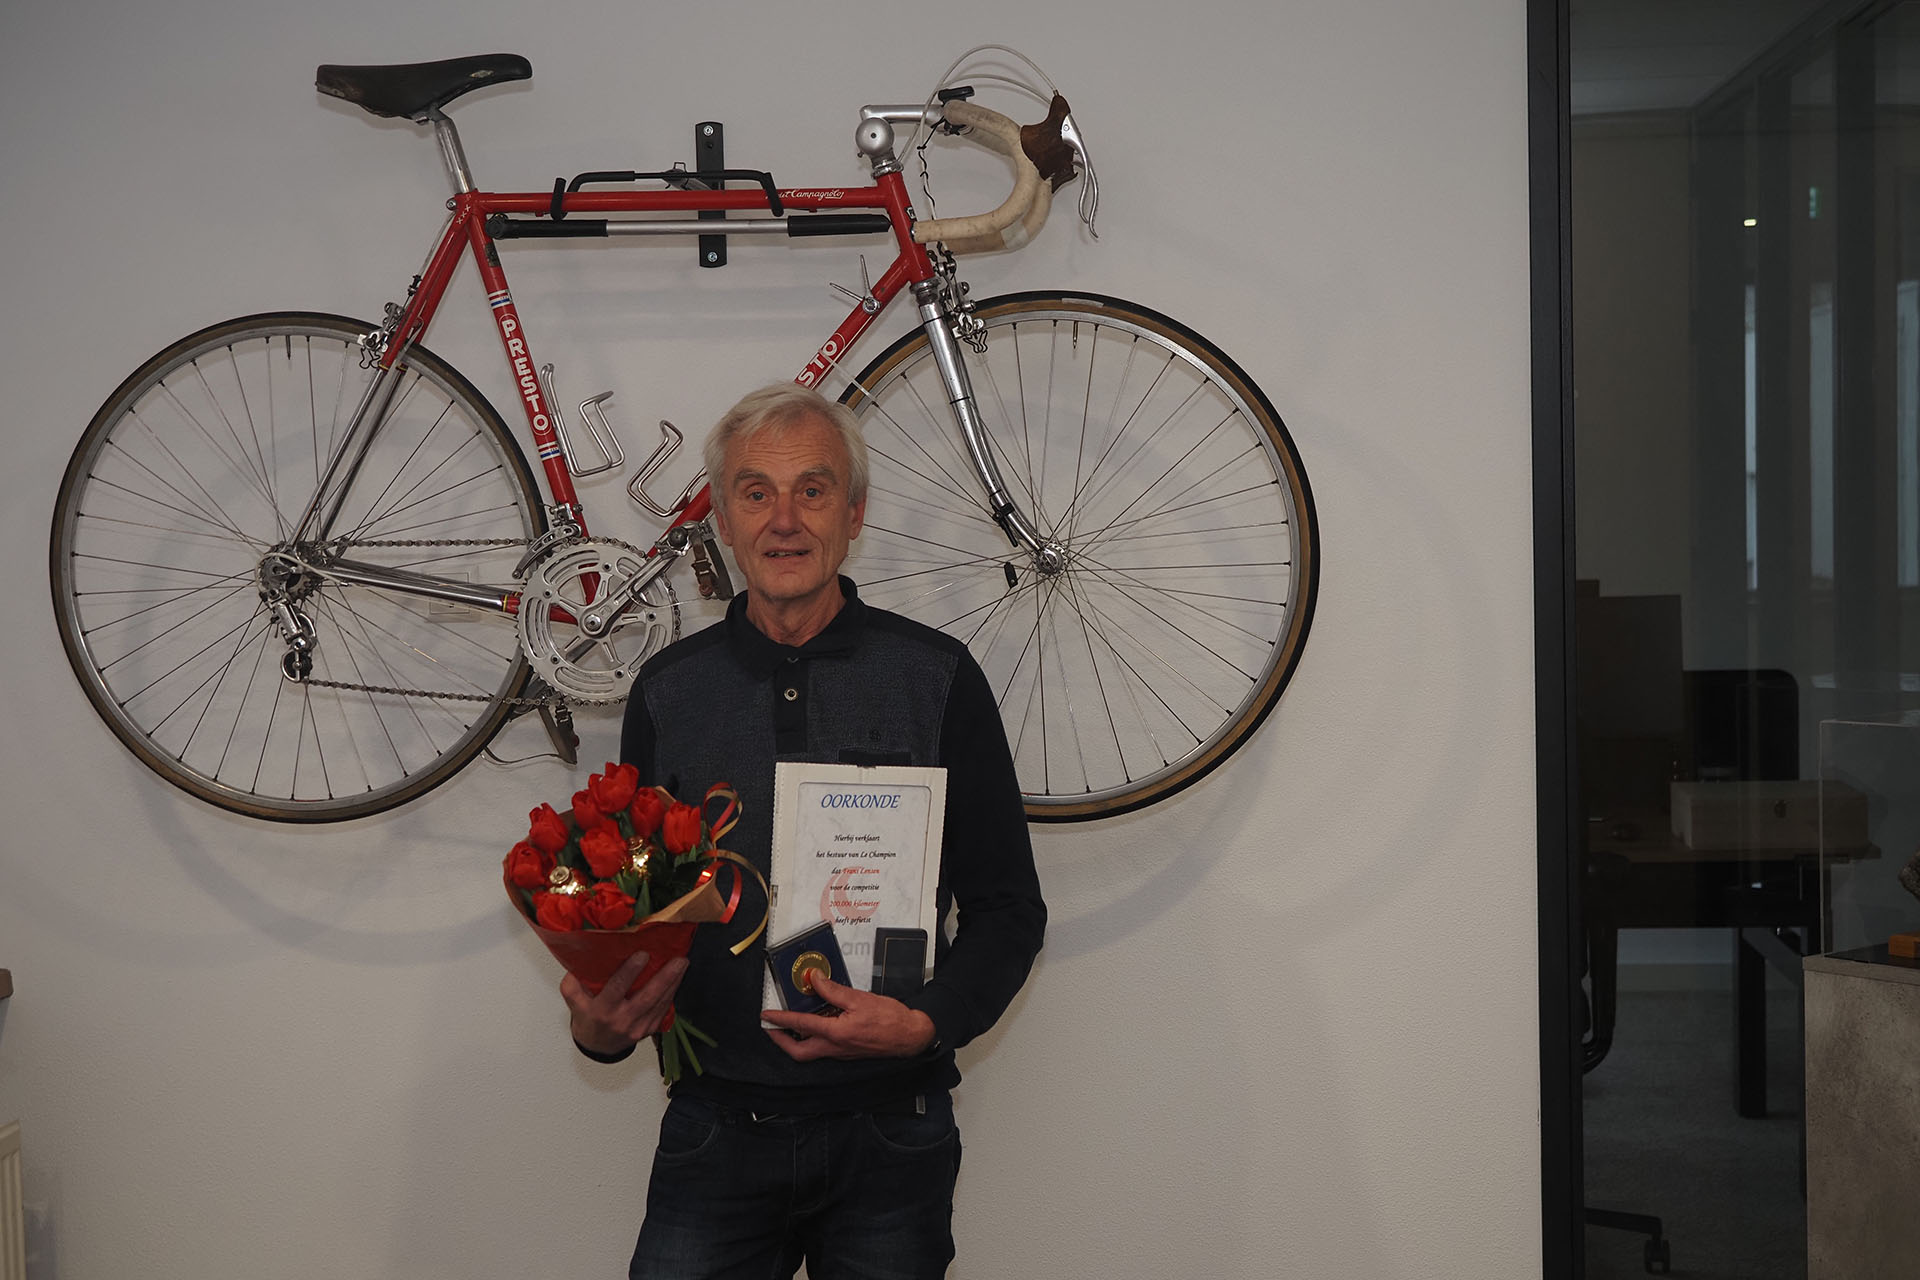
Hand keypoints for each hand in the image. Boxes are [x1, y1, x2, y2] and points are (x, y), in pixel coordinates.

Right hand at [561, 951, 688, 1056]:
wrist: (597, 1046)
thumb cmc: (587, 1017)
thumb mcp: (574, 1000)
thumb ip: (573, 982)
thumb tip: (582, 957)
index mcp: (601, 1010)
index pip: (617, 989)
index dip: (630, 971)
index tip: (643, 954)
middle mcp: (621, 1020)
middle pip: (646, 997)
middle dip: (664, 977)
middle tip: (677, 960)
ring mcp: (637, 1028)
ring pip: (659, 1004)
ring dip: (673, 983)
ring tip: (682, 964)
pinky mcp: (648, 1030)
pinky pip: (663, 1010)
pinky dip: (671, 993)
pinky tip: (678, 978)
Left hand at [761, 974, 935, 1060]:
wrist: (910, 1036)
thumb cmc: (891, 1020)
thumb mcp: (860, 999)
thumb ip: (833, 990)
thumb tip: (815, 980)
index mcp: (836, 1033)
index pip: (800, 1026)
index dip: (780, 1019)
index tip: (767, 1015)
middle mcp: (835, 1047)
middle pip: (798, 1052)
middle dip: (780, 1041)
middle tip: (771, 1028)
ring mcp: (841, 1052)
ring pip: (810, 1053)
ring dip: (795, 1041)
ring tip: (788, 1026)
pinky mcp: (847, 1051)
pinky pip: (822, 1049)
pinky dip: (812, 1039)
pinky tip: (814, 1026)